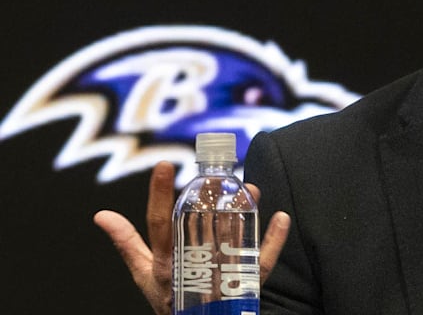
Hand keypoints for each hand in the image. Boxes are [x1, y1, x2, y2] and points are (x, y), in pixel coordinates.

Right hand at [93, 161, 291, 314]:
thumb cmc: (169, 297)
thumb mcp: (144, 272)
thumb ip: (126, 242)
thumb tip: (101, 214)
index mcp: (164, 262)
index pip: (159, 224)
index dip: (159, 195)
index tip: (163, 165)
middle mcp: (191, 269)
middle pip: (200, 230)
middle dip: (210, 202)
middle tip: (216, 176)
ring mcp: (219, 277)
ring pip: (233, 242)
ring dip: (245, 214)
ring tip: (252, 189)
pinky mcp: (245, 285)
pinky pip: (263, 262)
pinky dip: (274, 240)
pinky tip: (282, 217)